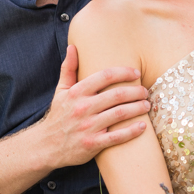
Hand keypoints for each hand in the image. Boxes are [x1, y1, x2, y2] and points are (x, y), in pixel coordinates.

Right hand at [39, 45, 149, 168]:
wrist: (46, 146)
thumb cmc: (58, 116)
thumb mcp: (61, 91)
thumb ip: (68, 69)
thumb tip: (73, 47)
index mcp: (77, 93)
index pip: (105, 76)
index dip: (124, 72)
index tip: (136, 73)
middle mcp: (82, 108)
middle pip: (117, 95)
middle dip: (136, 91)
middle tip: (145, 91)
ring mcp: (87, 127)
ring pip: (120, 114)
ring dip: (138, 108)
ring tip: (147, 105)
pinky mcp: (92, 144)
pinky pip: (116, 137)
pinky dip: (132, 131)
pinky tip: (143, 126)